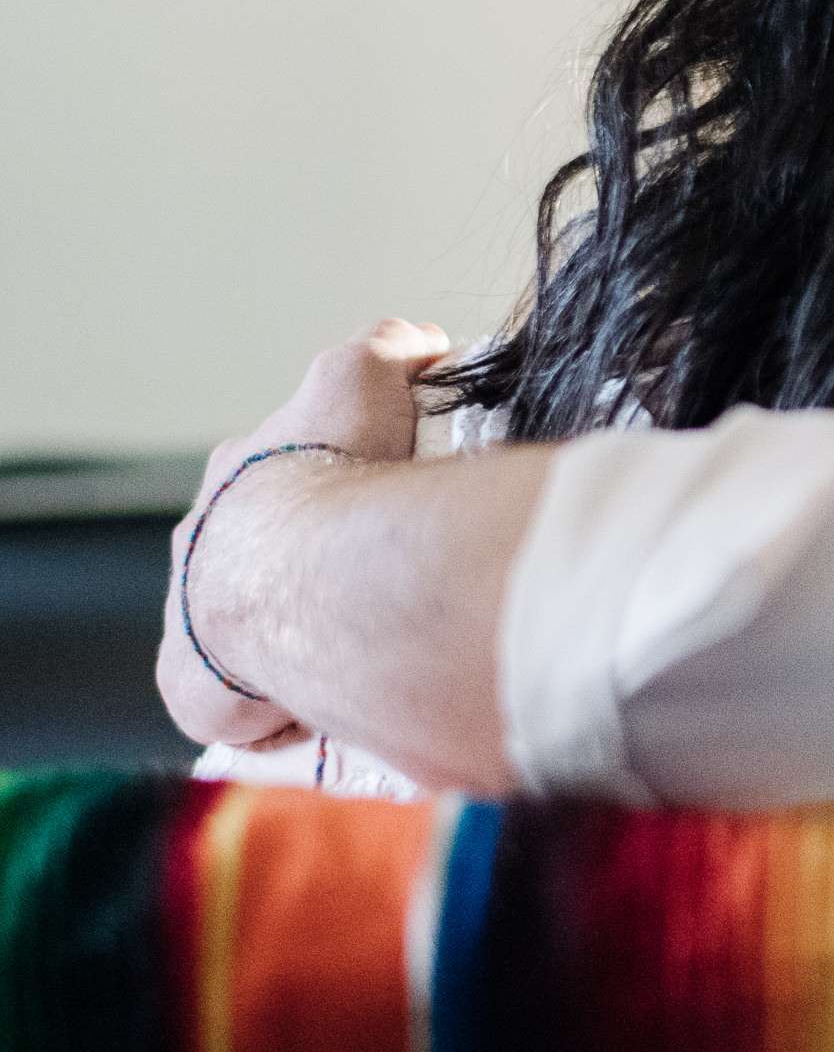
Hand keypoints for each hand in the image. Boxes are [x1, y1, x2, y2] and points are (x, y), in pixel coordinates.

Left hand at [157, 319, 450, 748]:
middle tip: (371, 595)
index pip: (272, 489)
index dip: (320, 500)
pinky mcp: (191, 691)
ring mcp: (188, 620)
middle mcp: (200, 547)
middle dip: (303, 578)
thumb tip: (427, 344)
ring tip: (361, 655)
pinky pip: (237, 706)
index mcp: (234, 481)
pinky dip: (280, 706)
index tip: (369, 516)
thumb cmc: (326, 474)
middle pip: (255, 565)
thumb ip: (393, 351)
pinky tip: (332, 703)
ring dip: (292, 642)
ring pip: (244, 634)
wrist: (295, 570)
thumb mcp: (362, 379)